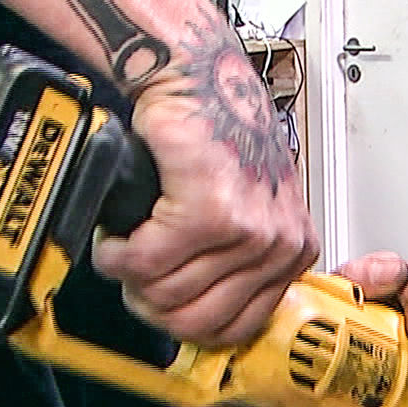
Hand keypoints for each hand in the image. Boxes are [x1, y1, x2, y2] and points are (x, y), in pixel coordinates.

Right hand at [94, 58, 316, 345]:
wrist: (199, 78)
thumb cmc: (217, 132)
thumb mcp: (248, 206)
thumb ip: (237, 262)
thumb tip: (196, 312)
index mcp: (293, 251)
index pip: (236, 328)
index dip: (183, 322)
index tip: (158, 303)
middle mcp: (279, 244)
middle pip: (196, 320)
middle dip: (150, 305)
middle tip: (131, 277)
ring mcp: (247, 230)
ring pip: (165, 293)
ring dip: (129, 275)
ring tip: (122, 248)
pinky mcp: (208, 211)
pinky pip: (144, 262)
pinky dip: (116, 253)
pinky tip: (114, 235)